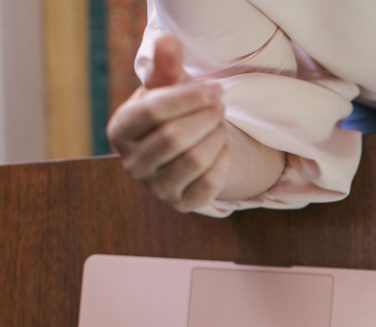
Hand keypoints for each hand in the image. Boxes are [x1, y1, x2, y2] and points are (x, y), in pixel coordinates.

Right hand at [107, 35, 229, 211]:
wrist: (184, 150)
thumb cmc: (172, 112)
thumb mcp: (166, 88)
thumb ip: (165, 67)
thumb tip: (168, 41)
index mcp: (120, 130)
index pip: (152, 112)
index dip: (188, 98)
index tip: (215, 88)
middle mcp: (132, 164)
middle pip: (174, 137)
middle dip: (206, 118)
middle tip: (221, 106)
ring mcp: (156, 188)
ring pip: (194, 160)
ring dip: (216, 137)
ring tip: (221, 125)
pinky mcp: (182, 204)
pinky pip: (210, 183)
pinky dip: (223, 161)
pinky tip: (223, 147)